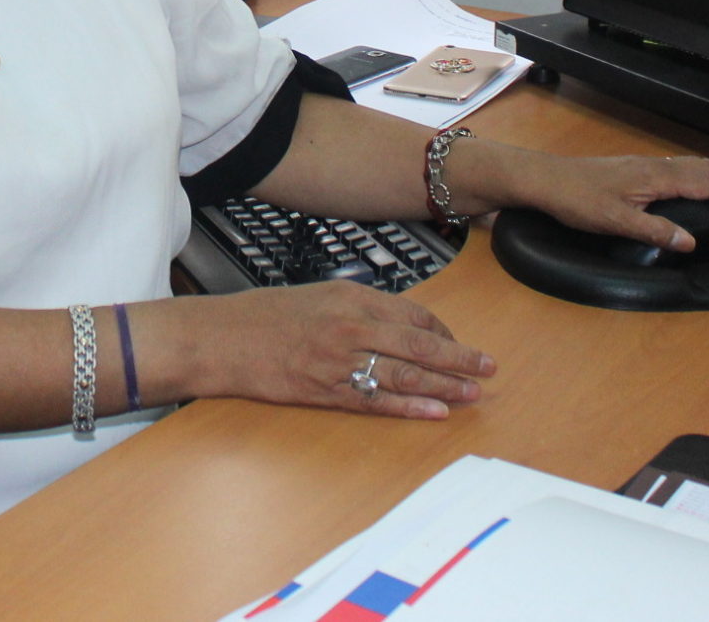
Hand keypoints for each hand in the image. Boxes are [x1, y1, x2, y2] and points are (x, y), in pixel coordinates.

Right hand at [165, 280, 494, 420]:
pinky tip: (434, 411)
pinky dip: (408, 406)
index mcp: (350, 297)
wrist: (220, 338)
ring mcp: (338, 361)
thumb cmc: (262, 316)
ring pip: (404, 373)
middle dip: (459, 356)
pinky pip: (376, 400)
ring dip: (444, 384)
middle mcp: (349, 326)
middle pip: (418, 342)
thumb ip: (357, 308)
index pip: (412, 313)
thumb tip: (394, 324)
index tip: (458, 343)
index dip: (442, 330)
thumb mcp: (317, 296)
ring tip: (472, 392)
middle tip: (488, 366)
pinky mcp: (324, 391)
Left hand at [484, 146, 708, 253]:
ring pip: (695, 167)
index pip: (708, 185)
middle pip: (708, 172)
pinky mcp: (636, 170)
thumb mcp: (615, 221)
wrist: (544, 179)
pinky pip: (681, 168)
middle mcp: (654, 166)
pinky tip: (700, 190)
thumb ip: (654, 231)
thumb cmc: (575, 198)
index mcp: (655, 177)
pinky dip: (703, 178)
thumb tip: (691, 241)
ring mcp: (645, 165)